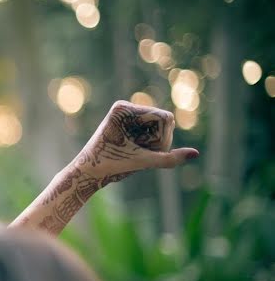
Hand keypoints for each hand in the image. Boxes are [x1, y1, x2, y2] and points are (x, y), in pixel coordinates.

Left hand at [74, 100, 198, 185]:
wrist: (85, 173)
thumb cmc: (109, 166)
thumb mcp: (142, 162)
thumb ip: (169, 158)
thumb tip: (196, 154)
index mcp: (123, 109)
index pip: (166, 118)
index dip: (163, 138)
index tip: (146, 152)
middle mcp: (125, 107)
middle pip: (164, 121)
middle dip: (158, 141)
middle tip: (138, 155)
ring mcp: (126, 115)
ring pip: (160, 128)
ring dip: (154, 144)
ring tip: (134, 154)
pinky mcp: (127, 123)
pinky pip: (152, 131)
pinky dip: (149, 144)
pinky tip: (134, 151)